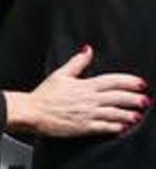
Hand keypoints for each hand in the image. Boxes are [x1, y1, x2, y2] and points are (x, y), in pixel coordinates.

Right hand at [5, 45, 149, 136]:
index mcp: (84, 85)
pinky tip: (123, 127)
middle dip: (133, 98)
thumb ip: (77, 62)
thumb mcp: (61, 74)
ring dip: (127, 114)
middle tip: (145, 99)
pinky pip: (104, 128)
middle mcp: (89, 100)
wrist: (34, 112)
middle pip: (116, 98)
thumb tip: (88, 50)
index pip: (111, 81)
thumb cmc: (46, 94)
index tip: (139, 82)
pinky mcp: (84, 128)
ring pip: (113, 114)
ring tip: (138, 114)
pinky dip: (115, 127)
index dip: (127, 81)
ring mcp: (87, 115)